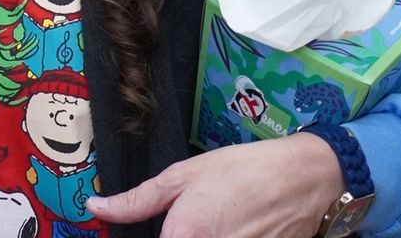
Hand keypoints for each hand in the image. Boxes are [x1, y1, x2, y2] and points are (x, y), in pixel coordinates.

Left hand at [87, 133, 343, 237]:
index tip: (155, 228)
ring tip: (211, 222)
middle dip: (174, 237)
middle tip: (182, 225)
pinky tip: (227, 228)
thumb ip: (136, 200)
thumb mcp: (182, 176)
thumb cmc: (241, 170)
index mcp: (186, 234)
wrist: (304, 178)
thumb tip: (96, 208)